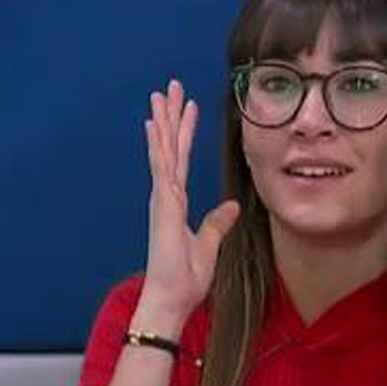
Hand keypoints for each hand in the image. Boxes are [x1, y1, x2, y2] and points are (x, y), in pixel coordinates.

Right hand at [138, 79, 239, 332]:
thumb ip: (218, 222)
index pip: (180, 158)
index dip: (183, 132)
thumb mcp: (209, 243)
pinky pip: (161, 167)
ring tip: (163, 92)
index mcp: (174, 202)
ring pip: (163, 150)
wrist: (170, 298)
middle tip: (171, 87)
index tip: (186, 108)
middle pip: (169, 147)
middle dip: (170, 116)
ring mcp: (162, 198)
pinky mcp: (162, 204)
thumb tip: (232, 205)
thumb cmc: (184, 278)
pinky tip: (154, 123)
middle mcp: (166, 195)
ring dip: (163, 120)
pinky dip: (158, 144)